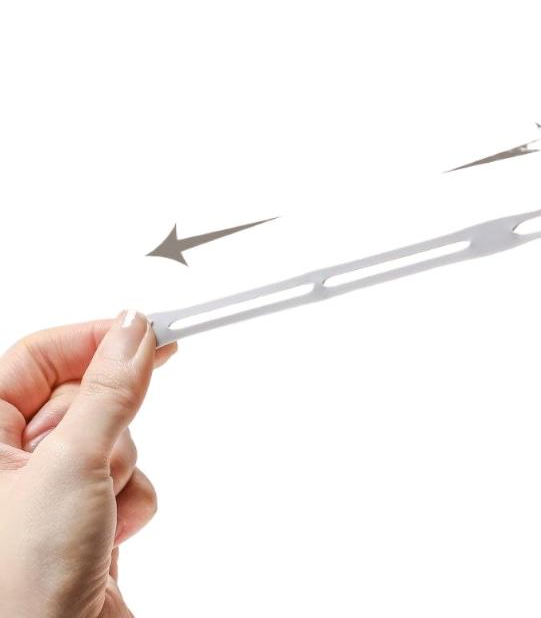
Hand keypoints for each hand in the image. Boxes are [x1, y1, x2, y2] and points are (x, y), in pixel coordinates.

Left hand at [0, 312, 176, 617]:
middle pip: (82, 395)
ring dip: (121, 468)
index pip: (39, 356)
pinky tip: (113, 532)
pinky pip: (124, 478)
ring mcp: (46, 489)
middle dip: (109, 423)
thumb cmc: (17, 586)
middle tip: (105, 447)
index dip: (95, 339)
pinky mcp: (82, 517)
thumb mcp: (70, 465)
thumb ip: (109, 390)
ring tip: (99, 507)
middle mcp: (7, 459)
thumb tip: (134, 329)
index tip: (151, 329)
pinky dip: (130, 500)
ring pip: (111, 437)